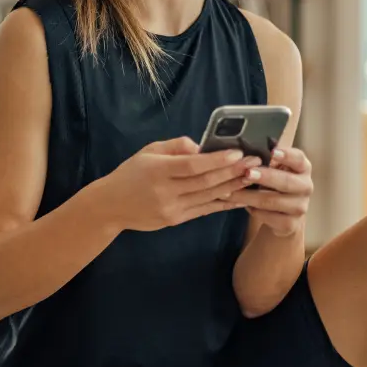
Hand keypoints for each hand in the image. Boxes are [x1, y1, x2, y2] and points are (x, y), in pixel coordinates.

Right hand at [98, 137, 260, 231]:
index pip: (192, 166)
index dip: (217, 160)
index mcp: (157, 170)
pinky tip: (240, 196)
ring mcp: (171, 209)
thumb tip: (201, 147)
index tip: (238, 153)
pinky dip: (224, 203)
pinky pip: (205, 210)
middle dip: (233, 172)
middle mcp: (165, 191)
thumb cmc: (131, 173)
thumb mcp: (148, 151)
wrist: (110, 206)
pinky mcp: (175, 220)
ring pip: (209, 198)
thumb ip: (175, 146)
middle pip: (205, 182)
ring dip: (234, 187)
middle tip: (255, 163)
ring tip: (253, 177)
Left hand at [230, 146, 311, 237]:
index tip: (272, 152)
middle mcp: (306, 186)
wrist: (282, 214)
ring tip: (231, 192)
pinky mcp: (292, 224)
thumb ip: (266, 159)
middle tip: (247, 173)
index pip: (299, 159)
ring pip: (274, 201)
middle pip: (286, 182)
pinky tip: (243, 205)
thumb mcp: (273, 169)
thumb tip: (248, 147)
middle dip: (265, 177)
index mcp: (302, 168)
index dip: (287, 155)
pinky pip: (270, 218)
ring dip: (250, 196)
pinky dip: (254, 211)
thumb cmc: (274, 184)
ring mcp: (300, 207)